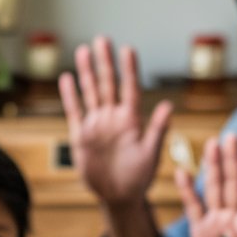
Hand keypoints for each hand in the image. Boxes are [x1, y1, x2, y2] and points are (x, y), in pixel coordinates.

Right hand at [58, 36, 172, 206]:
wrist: (119, 196)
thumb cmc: (140, 177)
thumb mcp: (151, 154)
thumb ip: (157, 129)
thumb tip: (169, 105)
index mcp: (132, 121)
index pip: (130, 89)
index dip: (129, 69)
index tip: (127, 48)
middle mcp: (114, 118)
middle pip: (108, 84)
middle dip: (104, 62)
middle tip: (102, 39)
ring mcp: (97, 125)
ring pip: (91, 93)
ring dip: (86, 73)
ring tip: (83, 50)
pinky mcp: (81, 136)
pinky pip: (75, 111)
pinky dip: (70, 95)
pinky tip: (67, 78)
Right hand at [177, 133, 236, 236]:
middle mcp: (236, 218)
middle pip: (234, 185)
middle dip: (232, 161)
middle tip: (232, 137)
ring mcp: (218, 222)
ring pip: (215, 190)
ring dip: (214, 167)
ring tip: (213, 144)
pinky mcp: (202, 231)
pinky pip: (194, 207)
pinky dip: (187, 190)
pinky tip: (182, 172)